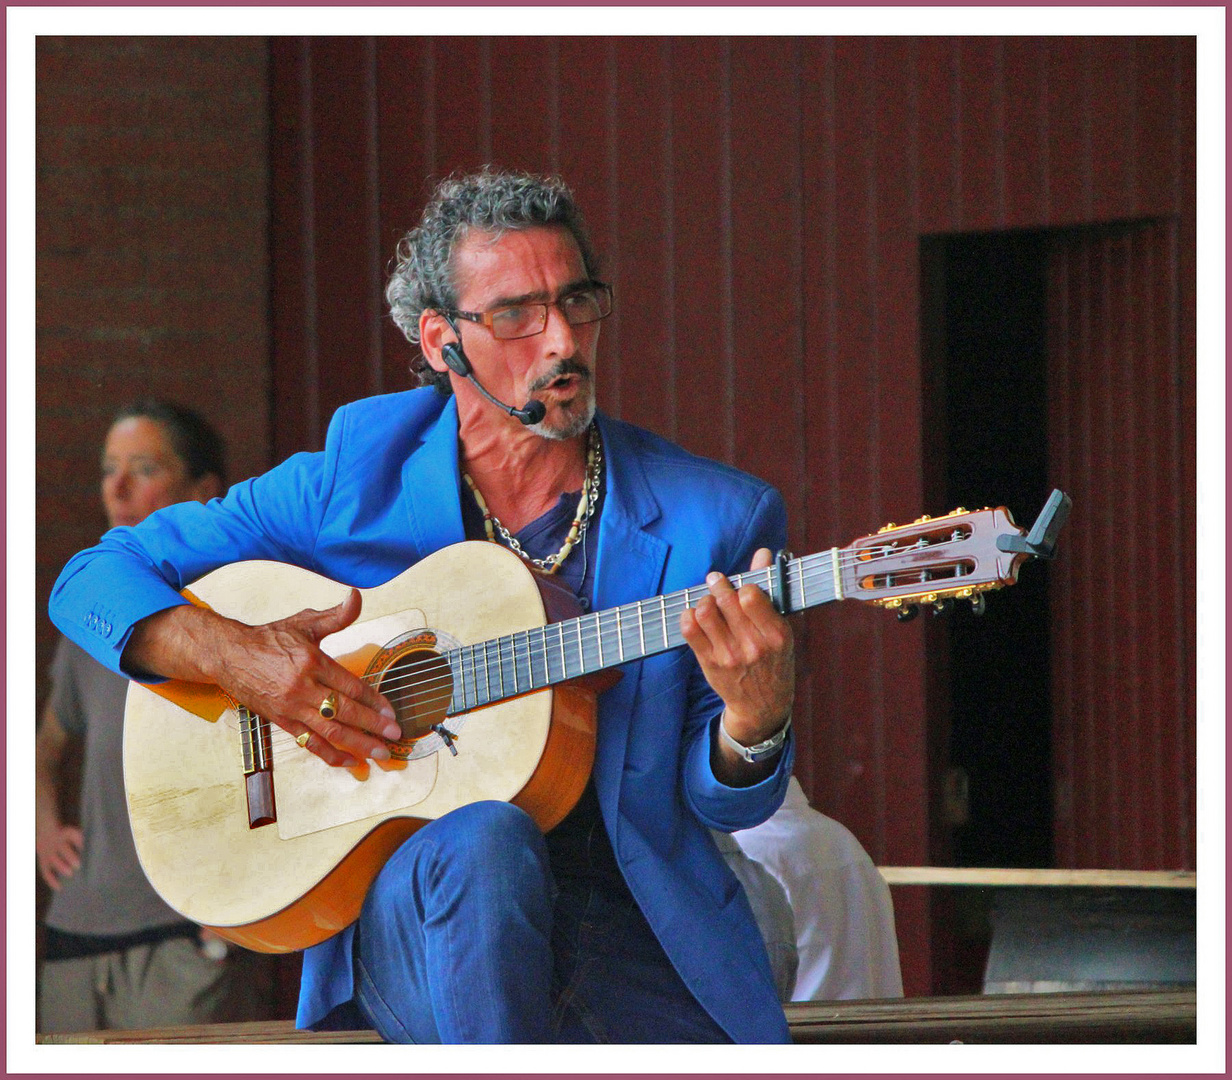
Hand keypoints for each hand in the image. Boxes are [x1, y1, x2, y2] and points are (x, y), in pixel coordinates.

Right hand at [36, 820, 83, 890]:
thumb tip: (102, 852)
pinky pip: (46, 872)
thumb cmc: (68, 837)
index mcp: (67, 834)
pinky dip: (51, 880)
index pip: (74, 837)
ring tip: (70, 874)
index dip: (80, 843)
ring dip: (61, 867)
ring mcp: (49, 853)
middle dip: (70, 856)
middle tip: (78, 865)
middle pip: (63, 849)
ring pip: (54, 860)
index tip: (88, 850)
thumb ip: (86, 841)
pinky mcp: (44, 862)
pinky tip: (59, 887)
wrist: (45, 834)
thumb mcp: (75, 834)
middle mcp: (57, 843)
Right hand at [132, 589, 400, 767]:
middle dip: (373, 726)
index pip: (351, 686)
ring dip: (358, 744)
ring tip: (379, 753)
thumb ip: (336, 616)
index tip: (391, 712)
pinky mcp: (281, 722)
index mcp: (312, 663)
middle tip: (395, 736)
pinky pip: (310, 743)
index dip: (374, 701)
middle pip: (345, 713)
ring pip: (330, 732)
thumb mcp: (304, 623)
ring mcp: (292, 708)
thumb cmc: (270, 639)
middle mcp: (303, 688)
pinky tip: (350, 761)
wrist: (229, 655)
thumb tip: (356, 596)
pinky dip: (331, 755)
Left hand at [679, 548, 794, 755]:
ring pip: (705, 612)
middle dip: (719, 585)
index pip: (752, 596)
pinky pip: (689, 630)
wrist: (763, 706)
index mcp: (776, 635)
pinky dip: (689, 616)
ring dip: (704, 601)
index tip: (742, 586)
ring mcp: (729, 656)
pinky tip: (696, 615)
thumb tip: (764, 552)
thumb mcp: (781, 628)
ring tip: (709, 601)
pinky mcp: (709, 662)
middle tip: (716, 580)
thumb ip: (771, 589)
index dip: (744, 586)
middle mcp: (753, 646)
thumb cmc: (775, 661)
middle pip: (726, 601)